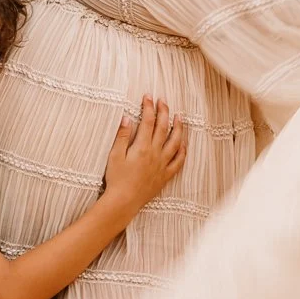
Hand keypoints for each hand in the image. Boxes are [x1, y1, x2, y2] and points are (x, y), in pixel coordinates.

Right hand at [102, 97, 185, 211]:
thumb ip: (122, 136)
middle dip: (164, 112)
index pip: (147, 121)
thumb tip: (126, 118)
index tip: (148, 97)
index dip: (148, 107)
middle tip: (163, 101)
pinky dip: (183, 151)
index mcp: (142, 147)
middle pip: (163, 128)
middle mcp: (155, 154)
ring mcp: (162, 165)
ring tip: (179, 117)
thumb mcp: (114, 155)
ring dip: (178, 128)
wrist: (124, 201)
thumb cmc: (116, 179)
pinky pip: (179, 161)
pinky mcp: (165, 175)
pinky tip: (184, 144)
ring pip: (175, 142)